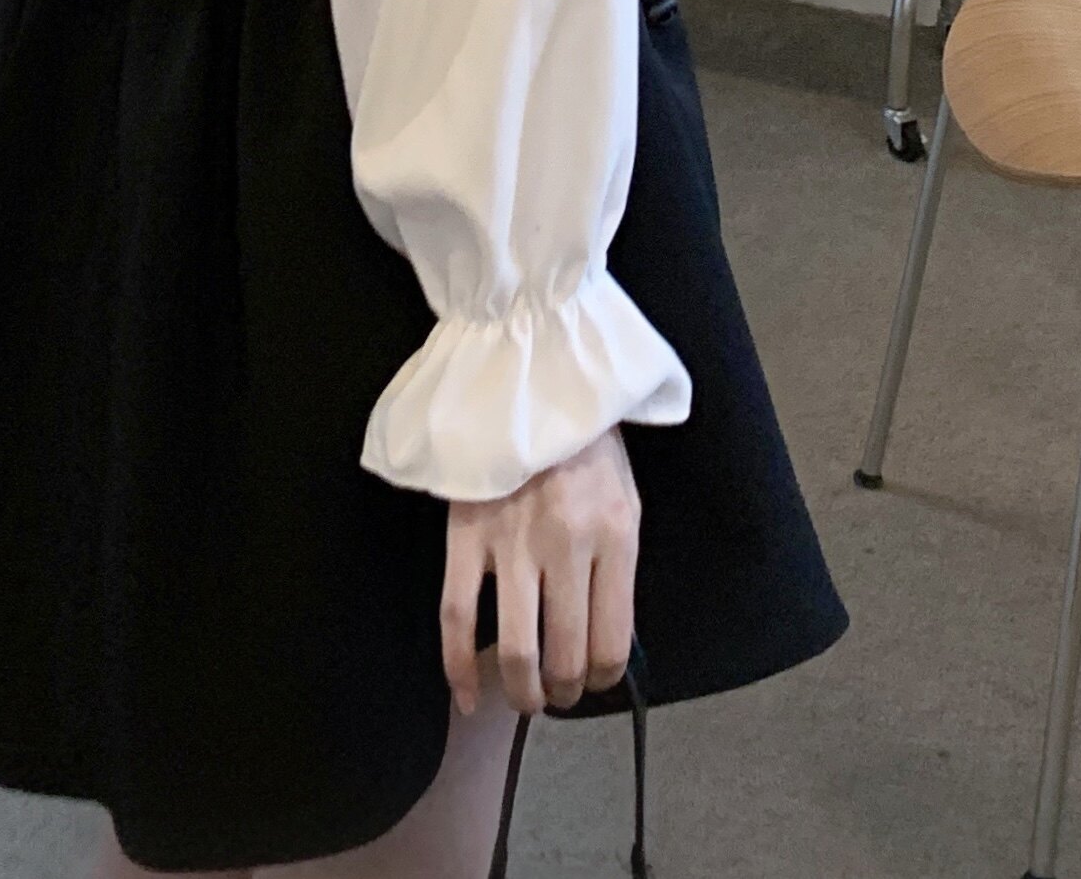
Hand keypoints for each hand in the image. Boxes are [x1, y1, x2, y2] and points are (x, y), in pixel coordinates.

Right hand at [440, 426, 637, 718]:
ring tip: (527, 698)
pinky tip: (467, 696)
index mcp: (613, 535)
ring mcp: (511, 543)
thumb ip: (617, 568)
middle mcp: (565, 545)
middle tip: (560, 693)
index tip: (596, 678)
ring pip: (516, 650)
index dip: (605, 678)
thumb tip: (604, 642)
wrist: (530, 383)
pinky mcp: (465, 537)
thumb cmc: (584, 448)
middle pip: (566, 655)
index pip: (613, 641)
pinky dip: (459, 668)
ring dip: (523, 692)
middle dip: (566, 692)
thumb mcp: (623, 502)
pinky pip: (457, 618)